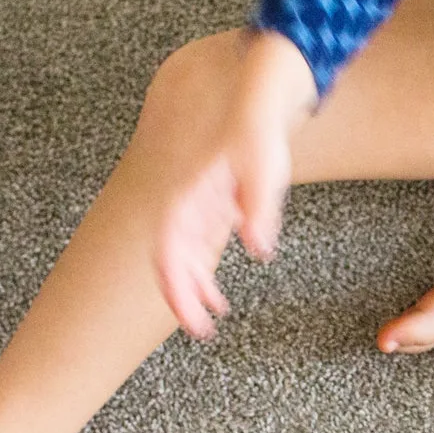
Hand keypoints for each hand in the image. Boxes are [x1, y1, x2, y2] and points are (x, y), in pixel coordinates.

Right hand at [153, 29, 317, 338]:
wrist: (262, 100)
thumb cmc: (260, 131)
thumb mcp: (265, 167)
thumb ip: (259, 206)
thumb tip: (259, 249)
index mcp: (190, 194)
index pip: (168, 247)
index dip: (175, 284)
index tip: (191, 316)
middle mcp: (185, 204)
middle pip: (169, 260)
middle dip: (180, 298)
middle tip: (200, 331)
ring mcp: (195, 210)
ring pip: (181, 260)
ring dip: (191, 291)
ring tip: (209, 321)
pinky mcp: (211, 213)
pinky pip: (196, 253)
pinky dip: (203, 278)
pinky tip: (219, 299)